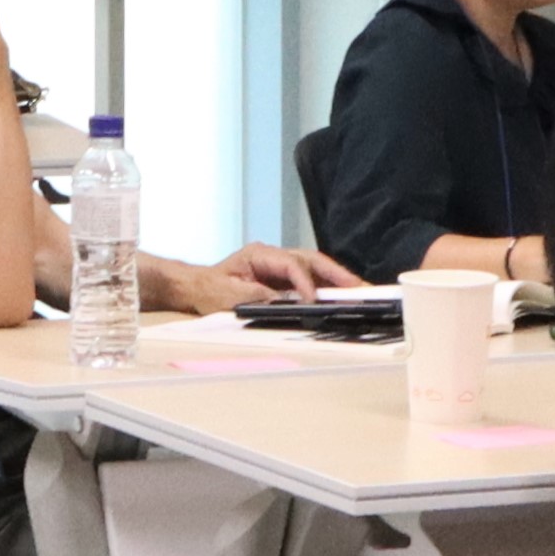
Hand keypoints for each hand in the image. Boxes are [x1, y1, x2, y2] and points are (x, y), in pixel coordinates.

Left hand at [191, 243, 354, 299]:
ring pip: (314, 267)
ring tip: (358, 291)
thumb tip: (285, 301)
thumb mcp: (229, 295)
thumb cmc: (209, 289)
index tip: (315, 300)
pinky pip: (309, 279)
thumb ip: (258, 296)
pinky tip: (340, 296)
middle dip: (336, 273)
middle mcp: (273, 255)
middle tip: (358, 287)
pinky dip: (325, 287)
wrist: (196, 287)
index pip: (290, 264)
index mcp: (259, 253)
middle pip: (311, 259)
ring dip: (336, 279)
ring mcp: (278, 265)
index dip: (305, 282)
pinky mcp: (281, 278)